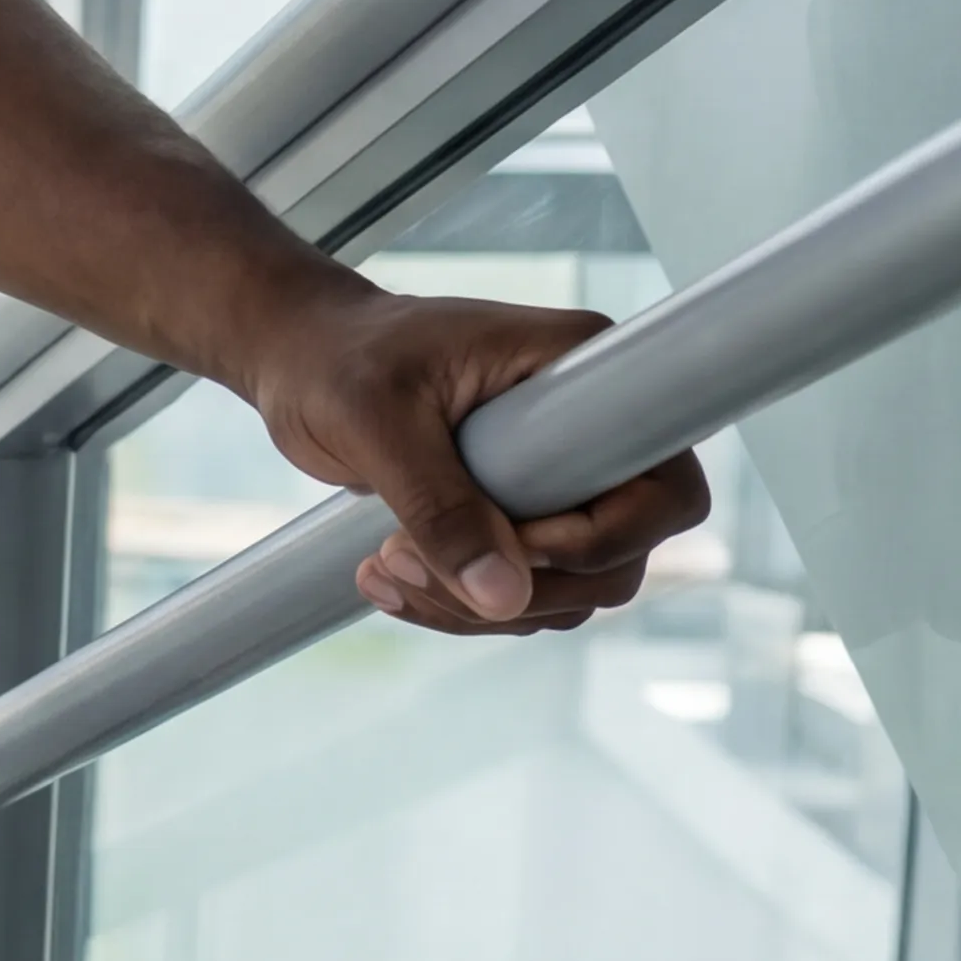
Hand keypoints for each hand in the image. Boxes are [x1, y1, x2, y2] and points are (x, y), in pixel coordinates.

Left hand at [235, 284, 707, 635]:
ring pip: (567, 589)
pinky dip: (459, 604)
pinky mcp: (518, 517)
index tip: (505, 536)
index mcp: (583, 375)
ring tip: (383, 566)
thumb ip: (438, 506)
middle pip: (618, 558)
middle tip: (404, 557)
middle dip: (517, 585)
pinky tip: (386, 578)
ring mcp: (558, 480)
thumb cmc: (335, 354)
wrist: (296, 357)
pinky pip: (520, 592)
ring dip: (477, 606)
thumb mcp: (376, 421)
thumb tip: (502, 599)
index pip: (664, 488)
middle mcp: (590, 431)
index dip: (600, 539)